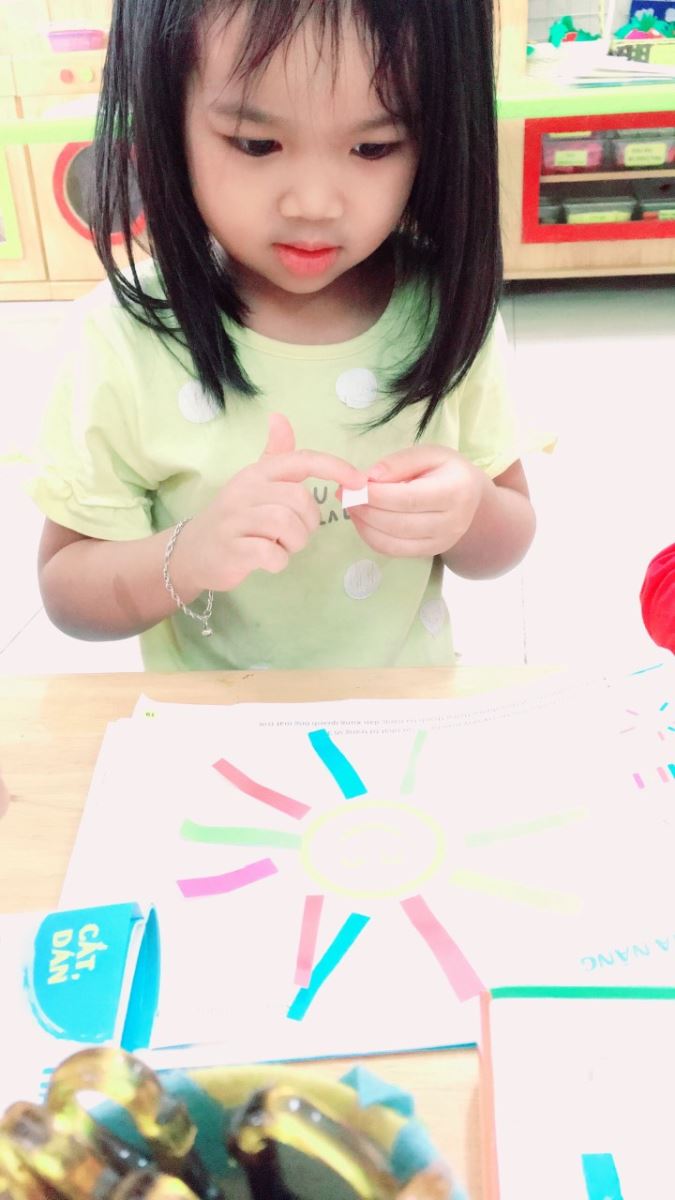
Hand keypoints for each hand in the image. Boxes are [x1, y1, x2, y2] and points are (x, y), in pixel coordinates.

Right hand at [171, 414, 366, 593]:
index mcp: (257, 473)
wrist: (194, 551)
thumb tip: (279, 417)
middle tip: (294, 534)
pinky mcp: (232, 549)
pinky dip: (279, 561)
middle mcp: (245, 490)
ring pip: (287, 525)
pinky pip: (272, 554)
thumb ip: (274, 455)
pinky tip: (269, 560)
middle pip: (299, 500)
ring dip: (294, 543)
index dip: (334, 468)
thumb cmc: (235, 517)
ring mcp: (236, 519)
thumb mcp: (254, 482)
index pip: (301, 460)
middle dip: (308, 522)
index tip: (358, 481)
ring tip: (280, 546)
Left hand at [347, 445, 485, 558]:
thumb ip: (399, 462)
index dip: (375, 495)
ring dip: (364, 525)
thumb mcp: (429, 454)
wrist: (471, 498)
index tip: (351, 485)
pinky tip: (362, 520)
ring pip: (393, 542)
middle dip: (365, 510)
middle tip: (343, 495)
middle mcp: (452, 522)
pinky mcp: (429, 553)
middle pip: (398, 523)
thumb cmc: (447, 470)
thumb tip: (369, 478)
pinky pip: (393, 551)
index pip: (407, 498)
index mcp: (455, 491)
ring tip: (350, 506)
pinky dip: (371, 537)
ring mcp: (441, 542)